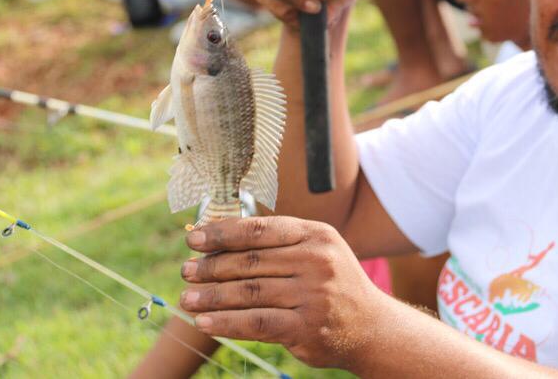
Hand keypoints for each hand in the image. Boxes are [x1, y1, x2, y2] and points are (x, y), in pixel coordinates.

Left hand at [179, 216, 385, 367]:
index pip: (260, 230)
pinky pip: (257, 322)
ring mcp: (314, 295)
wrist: (371, 326)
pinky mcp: (307, 327)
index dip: (223, 234)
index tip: (193, 239)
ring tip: (187, 299)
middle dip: (212, 266)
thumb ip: (278, 244)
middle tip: (186, 271)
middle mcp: (318, 261)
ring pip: (250, 293)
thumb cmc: (334, 284)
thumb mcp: (317, 252)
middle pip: (251, 261)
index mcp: (317, 235)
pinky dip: (227, 323)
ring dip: (212, 296)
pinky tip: (205, 322)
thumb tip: (218, 240)